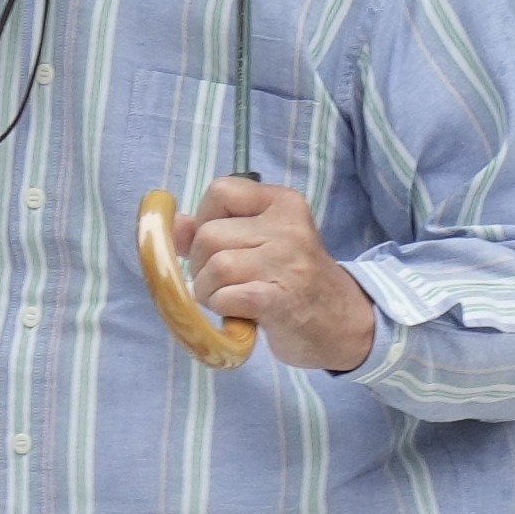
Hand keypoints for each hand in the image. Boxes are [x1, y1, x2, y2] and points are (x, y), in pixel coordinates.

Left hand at [178, 174, 377, 371]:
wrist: (342, 322)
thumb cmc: (294, 280)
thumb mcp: (261, 243)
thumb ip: (217, 230)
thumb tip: (172, 225)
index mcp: (282, 202)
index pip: (221, 190)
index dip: (205, 219)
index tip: (218, 245)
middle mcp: (287, 226)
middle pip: (208, 235)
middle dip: (201, 265)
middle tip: (224, 283)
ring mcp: (286, 262)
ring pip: (213, 267)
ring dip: (209, 292)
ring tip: (231, 300)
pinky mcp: (280, 299)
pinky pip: (225, 297)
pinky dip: (223, 309)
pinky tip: (240, 314)